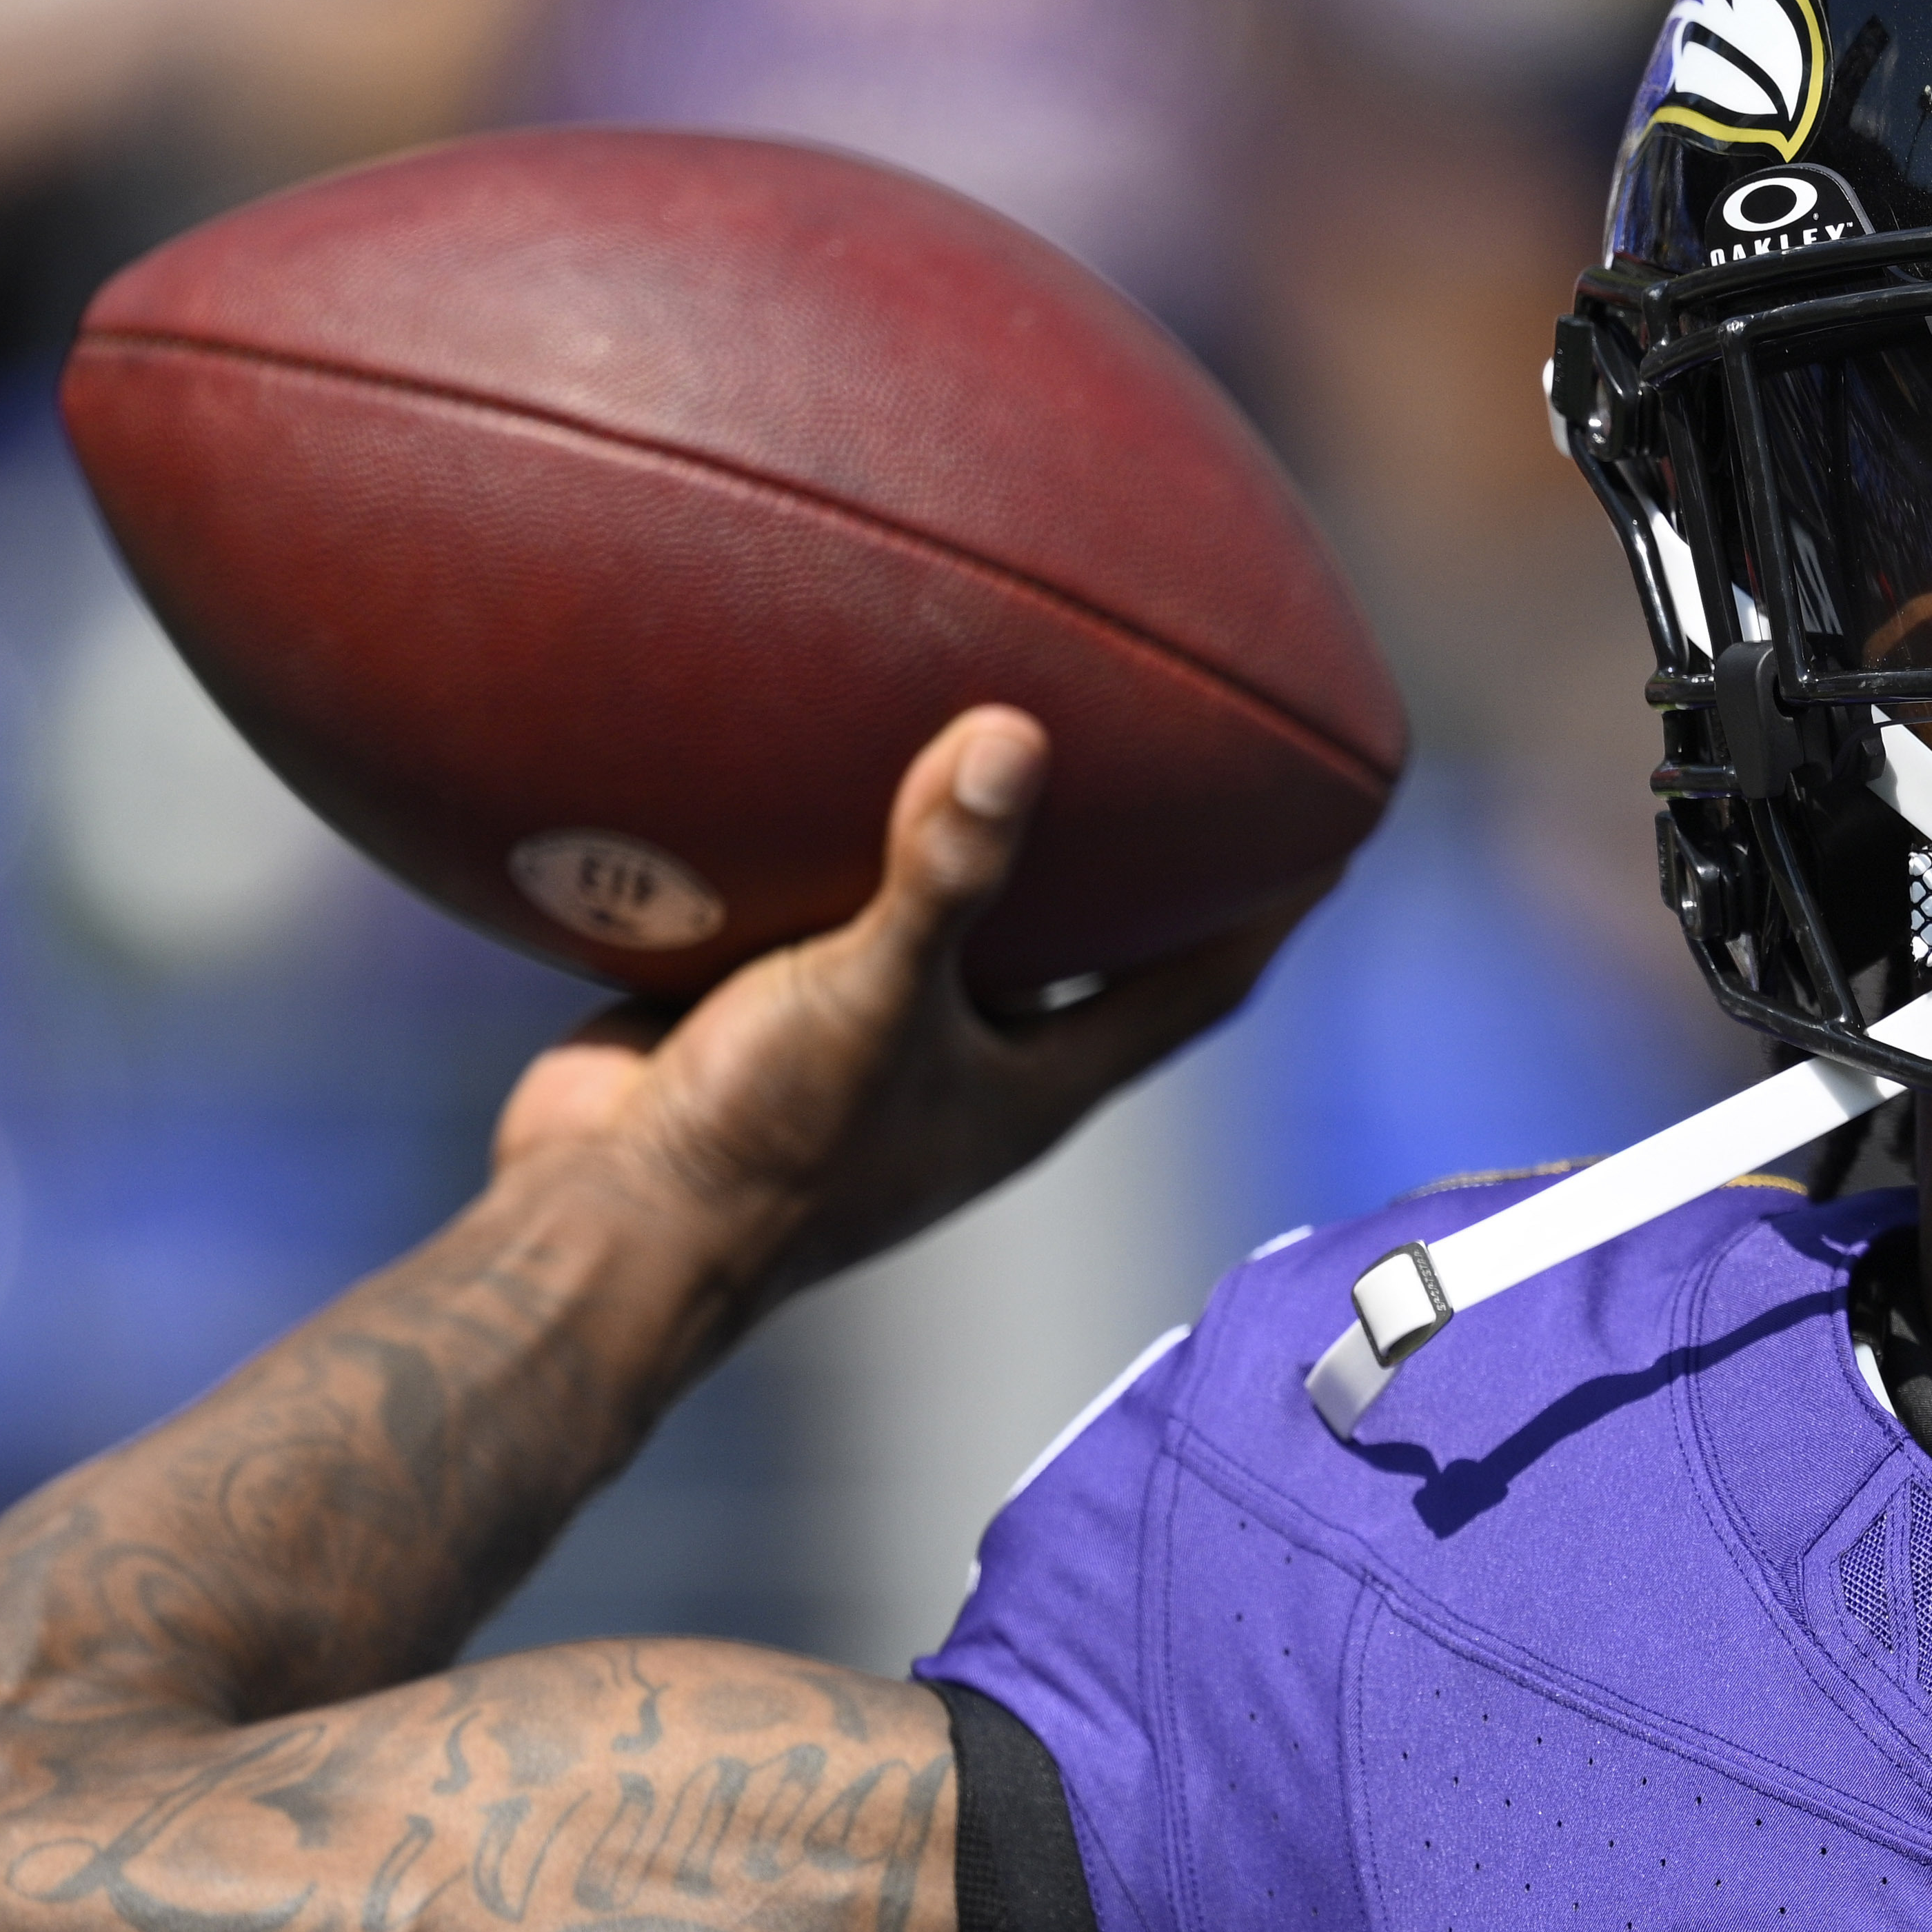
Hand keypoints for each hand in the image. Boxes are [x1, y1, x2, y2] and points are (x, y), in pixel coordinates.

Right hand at [489, 707, 1319, 1315]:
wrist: (597, 1228)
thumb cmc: (761, 1146)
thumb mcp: (867, 994)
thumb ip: (943, 873)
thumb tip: (1017, 734)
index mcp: (1037, 1084)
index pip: (1199, 985)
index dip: (1271, 910)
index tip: (1333, 818)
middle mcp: (973, 1063)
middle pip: (1096, 943)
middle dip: (1141, 855)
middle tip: (1183, 729)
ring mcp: (873, 1040)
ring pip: (959, 919)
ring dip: (988, 837)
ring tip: (1016, 702)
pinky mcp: (774, 1012)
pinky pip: (831, 903)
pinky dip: (844, 832)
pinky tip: (830, 733)